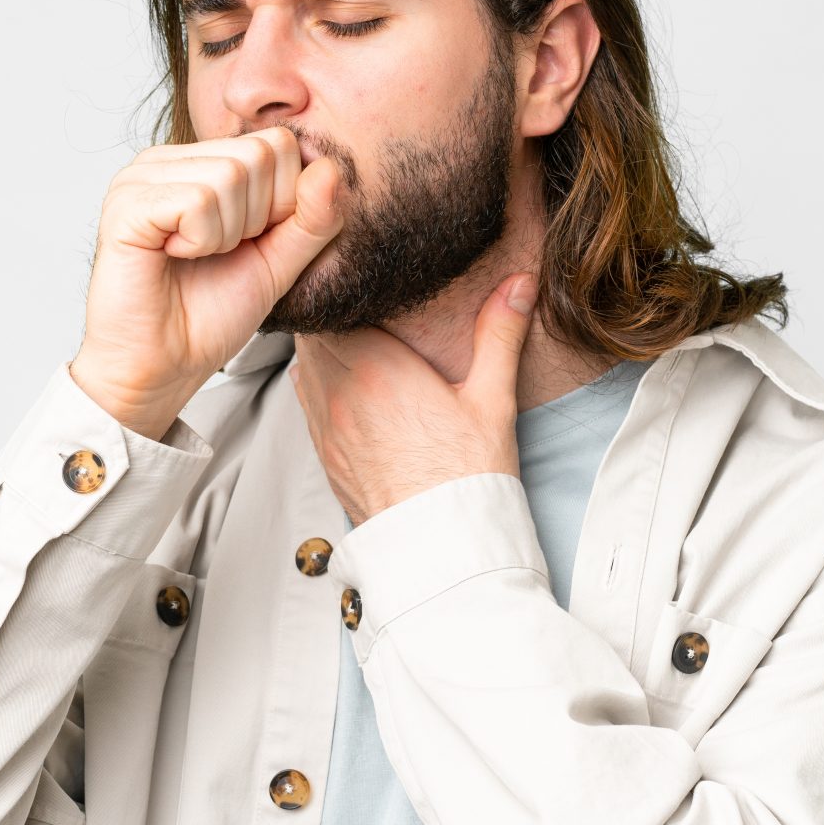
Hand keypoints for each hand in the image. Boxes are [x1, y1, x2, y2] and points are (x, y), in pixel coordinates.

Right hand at [71, 126, 343, 437]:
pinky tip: (173, 256)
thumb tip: (331, 168)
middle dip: (254, 218)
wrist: (162, 368)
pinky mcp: (126, 204)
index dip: (281, 202)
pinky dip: (201, 241)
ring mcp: (140, 178)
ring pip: (229, 176)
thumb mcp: (279, 263)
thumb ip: (312, 218)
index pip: (276, 144)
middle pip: (256, 155)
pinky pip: (197, 201)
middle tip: (216, 253)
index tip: (245, 243)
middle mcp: (165, 160)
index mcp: (197, 163)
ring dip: (226, 234)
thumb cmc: (207, 317)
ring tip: (194, 257)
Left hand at [290, 272, 538, 525]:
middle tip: (357, 303)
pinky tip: (346, 386)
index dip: (345, 288)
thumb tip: (519, 284)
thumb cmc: (467, 475)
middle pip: (312, 331)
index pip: (335, 306)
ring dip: (321, 350)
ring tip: (350, 339)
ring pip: (304, 366)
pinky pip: (306, 403)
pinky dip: (318, 385)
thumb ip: (499, 334)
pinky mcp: (325, 454)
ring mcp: (326, 426)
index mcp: (375, 367)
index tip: (365, 279)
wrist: (441, 545)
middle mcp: (339, 392)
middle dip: (332, 315)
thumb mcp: (491, 398)